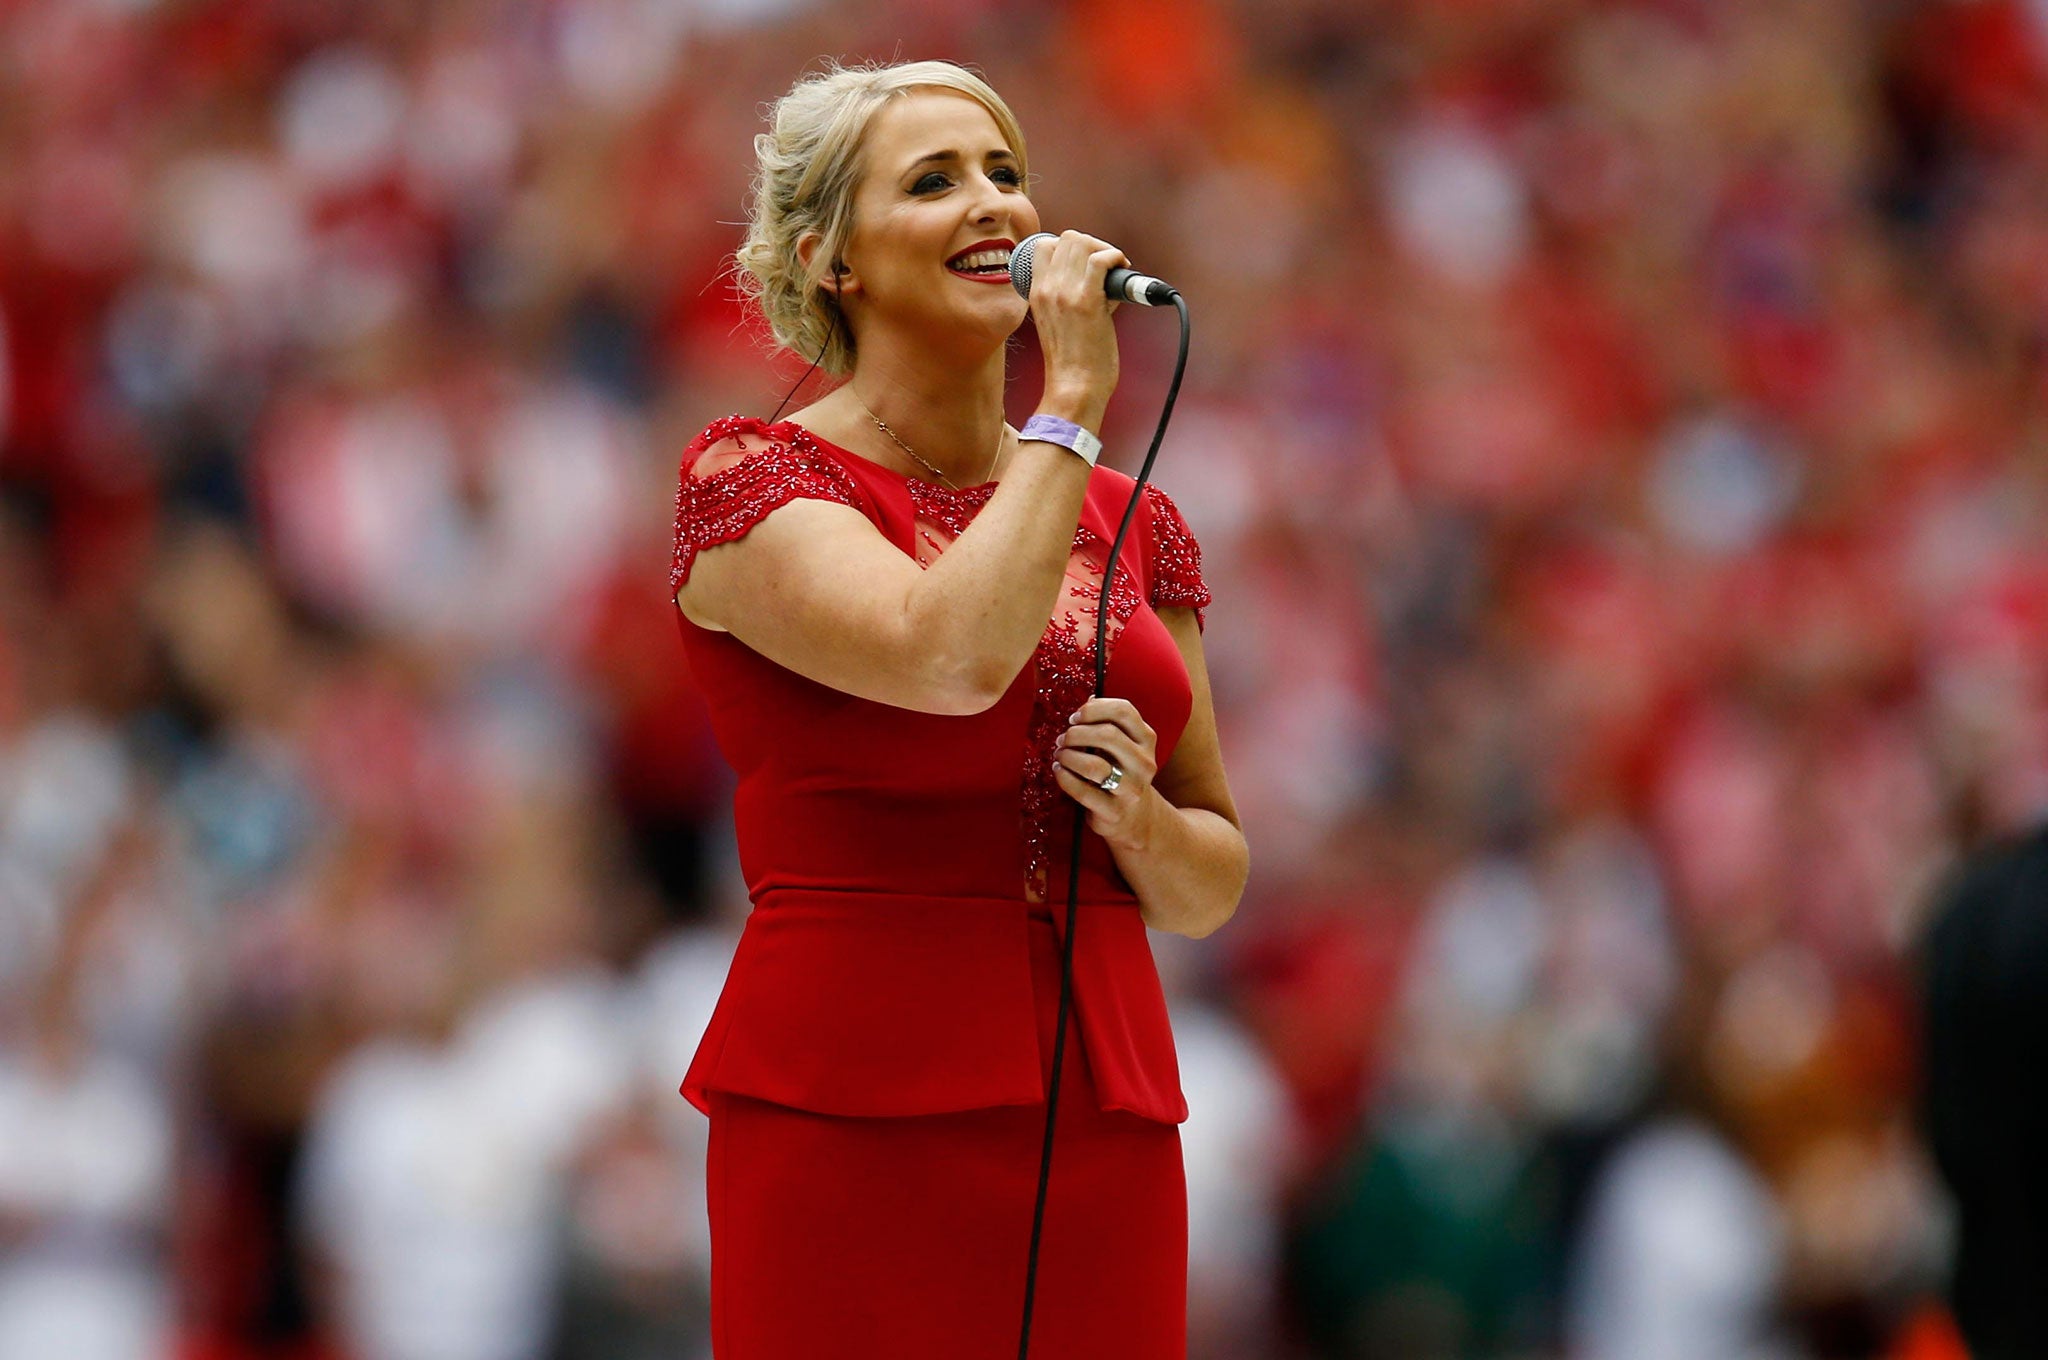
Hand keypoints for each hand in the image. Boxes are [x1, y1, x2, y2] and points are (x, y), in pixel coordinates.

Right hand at [1028, 230, 1123, 425]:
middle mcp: (1047, 288)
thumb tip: (1101, 280)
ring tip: (1115, 269)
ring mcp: (1065, 292)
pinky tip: (1122, 270)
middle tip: (1106, 266)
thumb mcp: (1057, 323)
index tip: (1086, 263)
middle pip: (1068, 238)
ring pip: (1084, 243)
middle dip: (1093, 245)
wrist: (1074, 388)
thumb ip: (1070, 298)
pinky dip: (1116, 258)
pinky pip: (1102, 259)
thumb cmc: (1071, 363)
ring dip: (1105, 249)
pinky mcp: (1088, 300)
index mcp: (1035, 293)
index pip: (1045, 246)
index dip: (1069, 247)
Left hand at [1052, 696, 1161, 852]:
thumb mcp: (1122, 745)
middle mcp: (1144, 763)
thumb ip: (1107, 723)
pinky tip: (1059, 772)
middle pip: (1108, 735)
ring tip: (1059, 756)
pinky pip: (1083, 791)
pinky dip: (1065, 778)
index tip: (1075, 717)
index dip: (1094, 709)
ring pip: (1094, 766)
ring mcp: (1131, 788)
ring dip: (1068, 757)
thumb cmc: (1120, 772)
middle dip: (1076, 734)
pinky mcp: (1114, 811)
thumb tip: (1087, 698)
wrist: (1134, 818)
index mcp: (1146, 739)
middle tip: (1062, 739)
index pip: (1124, 711)